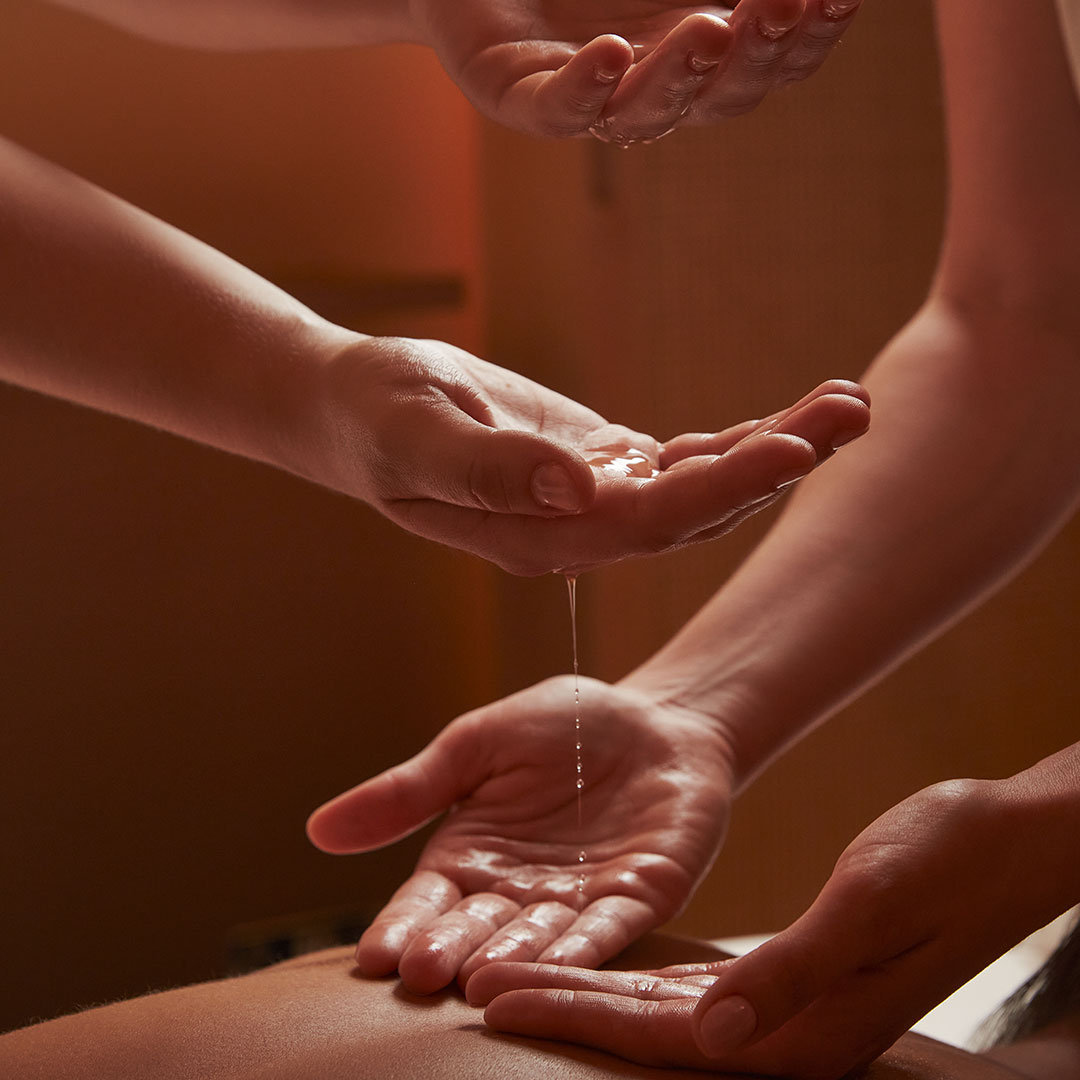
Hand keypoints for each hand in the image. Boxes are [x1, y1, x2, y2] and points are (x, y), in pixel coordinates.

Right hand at [306, 677, 732, 992]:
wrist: (654, 716)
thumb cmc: (561, 725)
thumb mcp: (475, 746)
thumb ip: (410, 791)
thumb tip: (317, 830)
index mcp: (470, 859)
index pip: (427, 903)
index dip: (402, 927)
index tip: (374, 956)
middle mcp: (517, 893)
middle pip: (475, 931)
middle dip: (450, 953)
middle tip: (421, 976)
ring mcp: (577, 902)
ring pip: (538, 941)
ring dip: (511, 963)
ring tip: (479, 984)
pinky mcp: (638, 899)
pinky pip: (608, 930)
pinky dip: (584, 951)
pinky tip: (560, 969)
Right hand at [309, 335, 869, 574]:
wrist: (355, 410)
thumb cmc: (374, 418)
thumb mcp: (417, 434)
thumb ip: (489, 469)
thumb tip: (578, 485)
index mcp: (541, 537)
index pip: (648, 523)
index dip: (721, 490)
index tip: (790, 449)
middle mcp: (578, 531)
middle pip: (696, 510)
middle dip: (775, 465)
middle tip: (853, 414)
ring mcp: (591, 501)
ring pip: (698, 486)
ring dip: (771, 449)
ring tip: (845, 405)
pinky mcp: (595, 466)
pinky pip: (678, 461)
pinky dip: (732, 440)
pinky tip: (785, 419)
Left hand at [416, 0, 862, 139]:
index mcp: (701, 38)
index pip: (774, 57)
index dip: (812, 34)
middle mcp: (653, 78)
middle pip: (723, 97)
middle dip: (759, 54)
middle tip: (784, 3)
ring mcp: (588, 96)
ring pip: (648, 114)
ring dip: (681, 78)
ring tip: (709, 29)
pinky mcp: (517, 97)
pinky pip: (557, 111)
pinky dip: (586, 90)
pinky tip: (611, 54)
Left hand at [470, 776, 1071, 1077]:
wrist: (999, 847)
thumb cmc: (946, 865)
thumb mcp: (871, 905)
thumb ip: (793, 973)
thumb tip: (712, 1035)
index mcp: (801, 1030)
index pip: (660, 1034)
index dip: (574, 1015)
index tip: (496, 998)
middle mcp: (785, 1033)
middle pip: (645, 1031)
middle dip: (561, 1008)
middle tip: (475, 990)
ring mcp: (787, 1011)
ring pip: (662, 1011)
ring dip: (589, 993)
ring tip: (515, 978)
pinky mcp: (789, 979)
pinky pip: (695, 988)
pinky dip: (637, 978)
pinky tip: (602, 966)